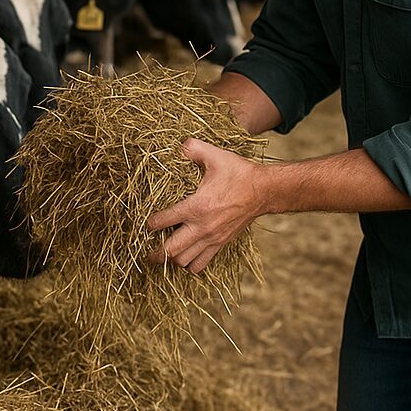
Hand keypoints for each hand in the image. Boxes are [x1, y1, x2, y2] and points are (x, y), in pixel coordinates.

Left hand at [146, 138, 264, 273]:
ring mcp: (213, 238)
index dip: (151, 223)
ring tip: (164, 255)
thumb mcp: (214, 155)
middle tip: (146, 252)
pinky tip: (185, 256)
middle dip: (156, 253)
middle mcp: (202, 226)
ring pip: (185, 261)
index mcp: (197, 206)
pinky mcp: (221, 243)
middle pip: (171, 250)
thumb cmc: (238, 172)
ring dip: (172, 260)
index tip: (146, 222)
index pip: (164, 220)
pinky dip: (191, 264)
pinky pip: (202, 263)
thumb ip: (193, 148)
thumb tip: (178, 146)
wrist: (264, 190)